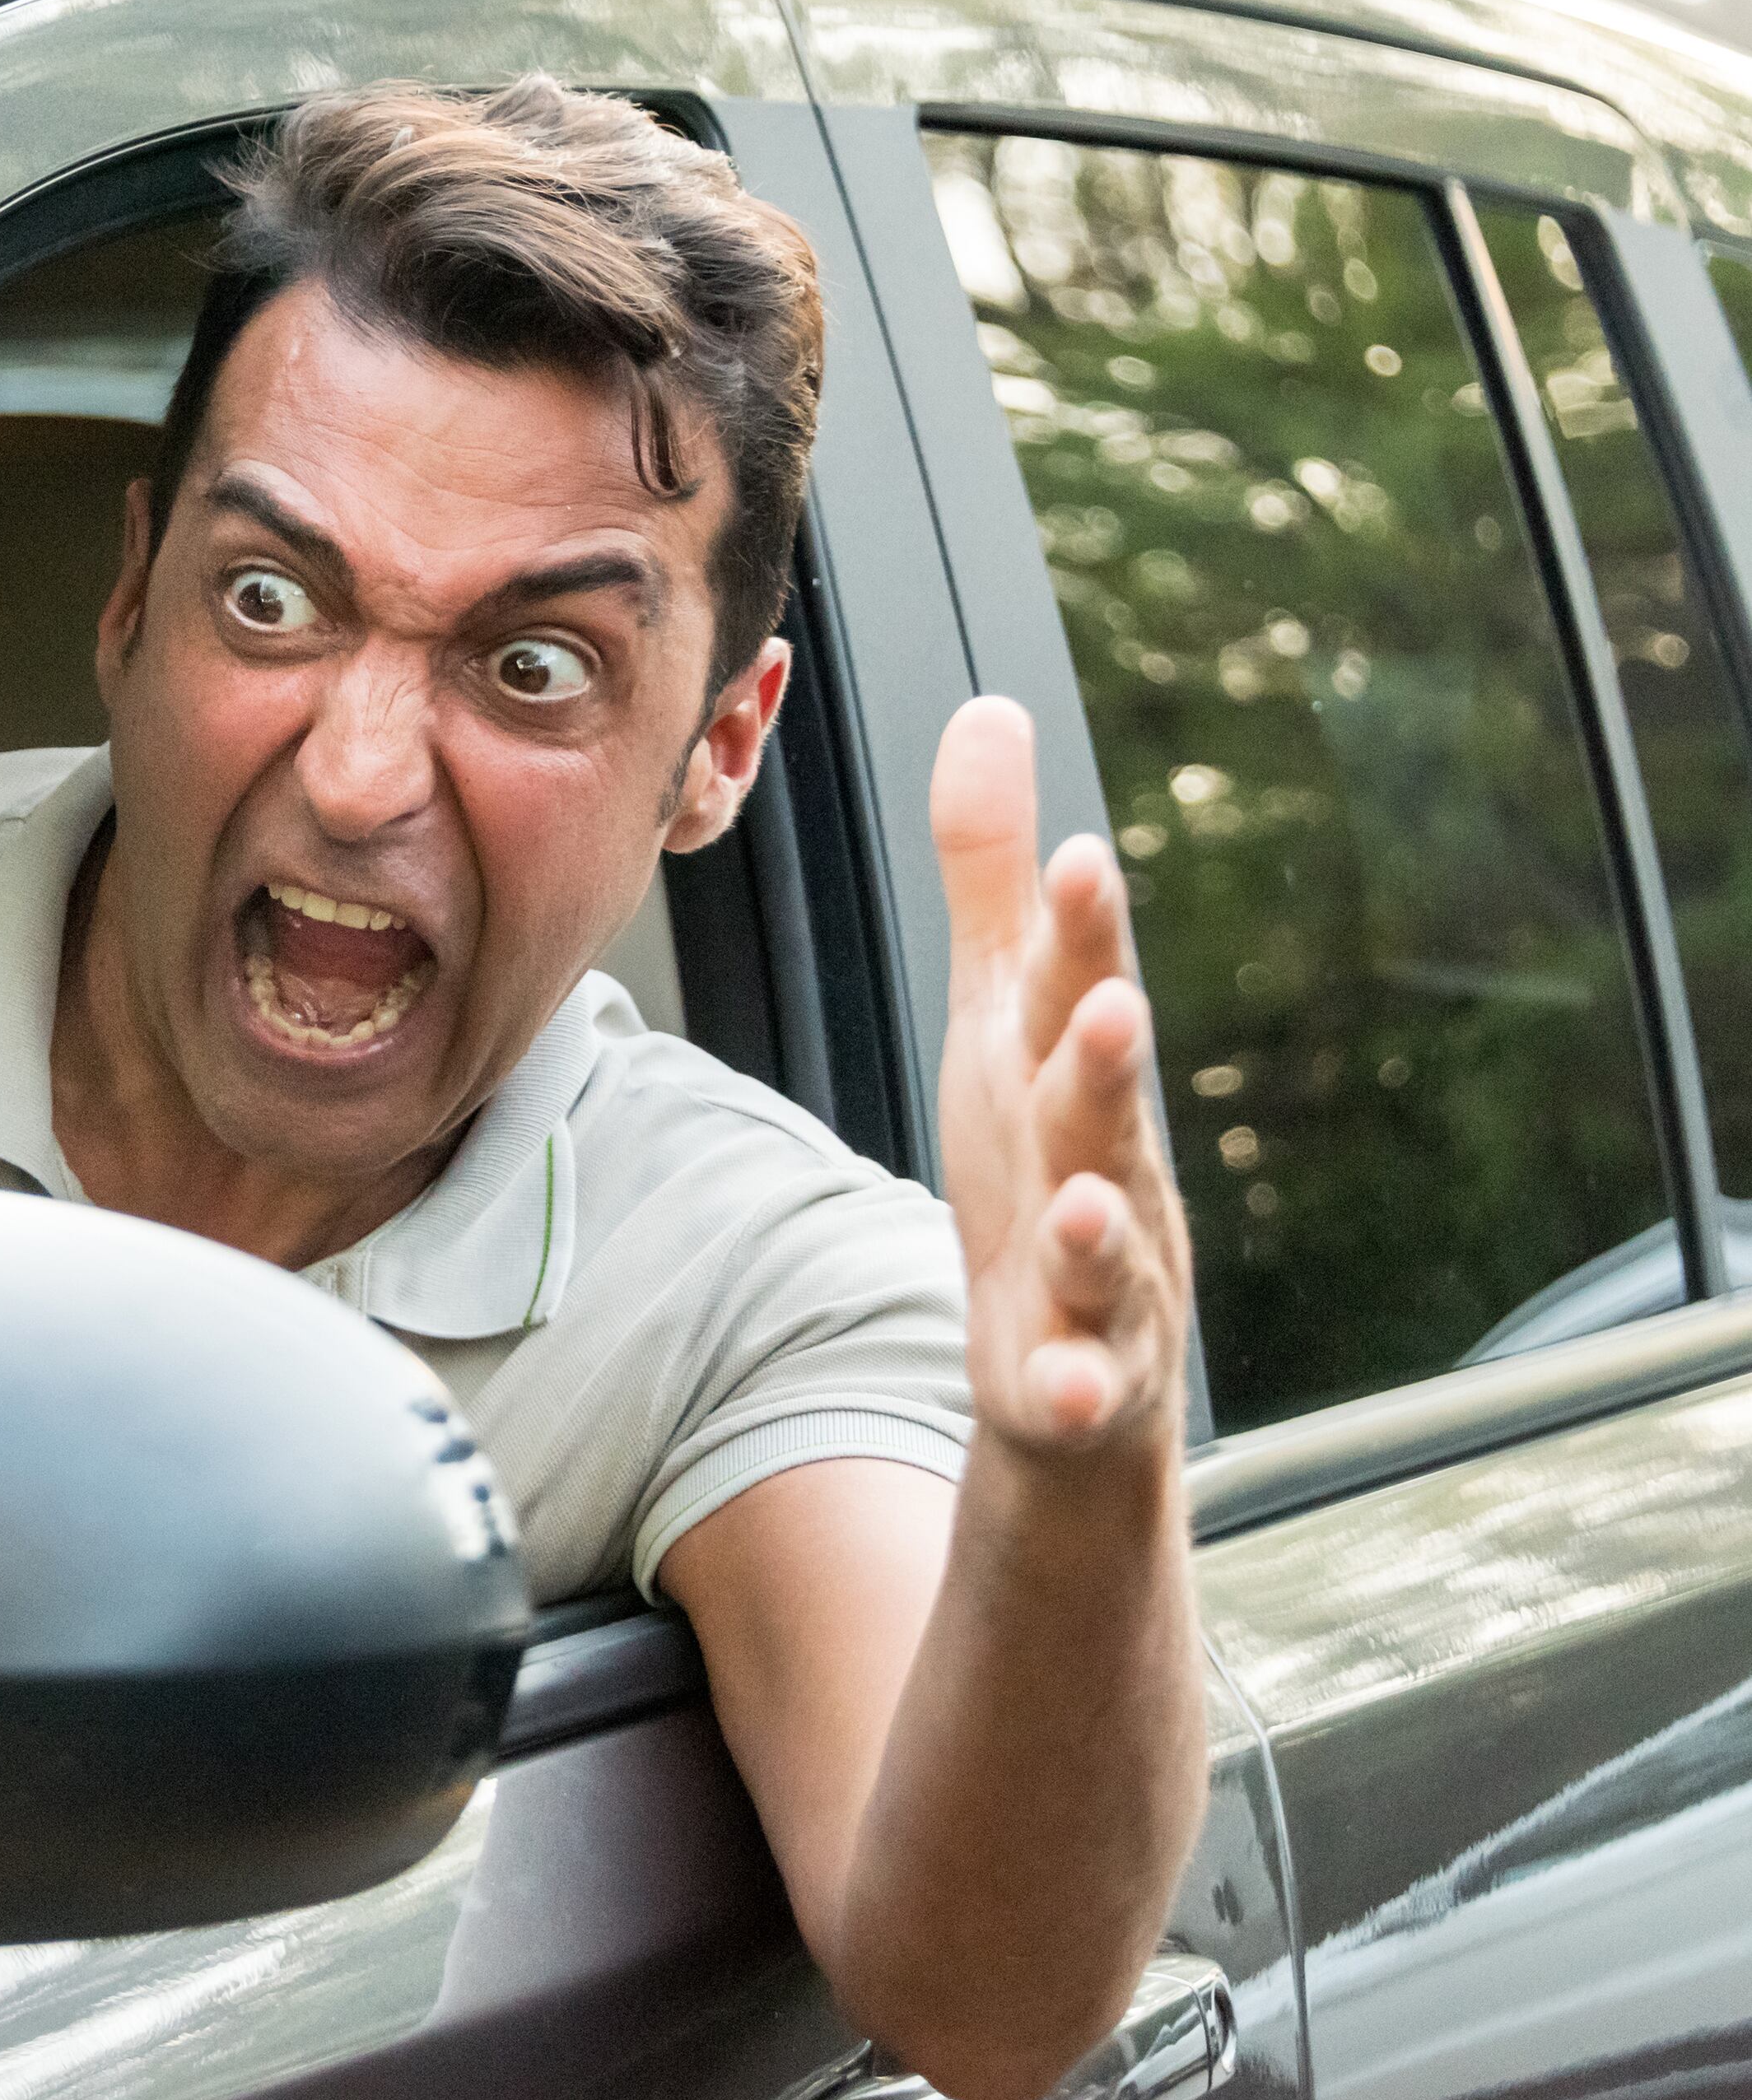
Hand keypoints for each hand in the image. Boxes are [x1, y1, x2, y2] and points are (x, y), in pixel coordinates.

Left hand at [930, 697, 1193, 1459]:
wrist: (1072, 1355)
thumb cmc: (1038, 1158)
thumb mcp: (1000, 1013)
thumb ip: (994, 876)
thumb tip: (988, 711)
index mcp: (1069, 1076)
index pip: (1079, 989)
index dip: (1085, 929)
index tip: (1082, 856)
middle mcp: (1104, 1166)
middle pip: (1106, 1107)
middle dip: (1109, 1057)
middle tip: (1111, 1006)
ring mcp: (1104, 1279)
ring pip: (1110, 1251)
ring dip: (1100, 1228)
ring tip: (1081, 1206)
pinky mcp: (1080, 1376)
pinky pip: (1082, 1386)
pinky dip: (1073, 1385)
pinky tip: (1058, 1389)